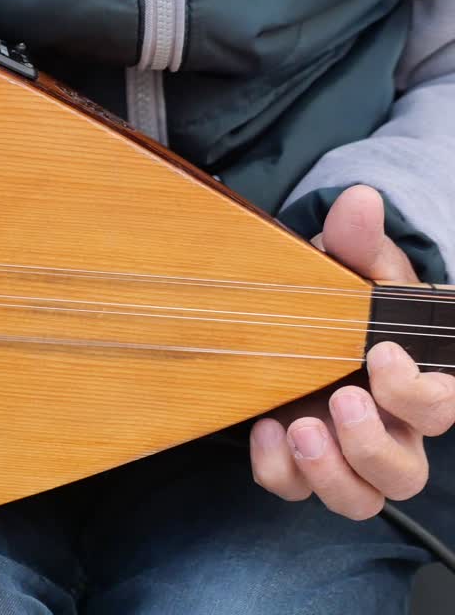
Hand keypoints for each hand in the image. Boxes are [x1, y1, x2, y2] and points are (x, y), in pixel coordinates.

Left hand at [250, 185, 454, 517]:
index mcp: (413, 383)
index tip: (379, 353)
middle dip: (372, 443)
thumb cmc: (336, 300)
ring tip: (297, 428)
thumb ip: (357, 242)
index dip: (417, 392)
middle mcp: (387, 429)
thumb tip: (359, 200)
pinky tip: (263, 428)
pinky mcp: (296, 462)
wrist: (292, 320)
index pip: (443, 408)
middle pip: (406, 474)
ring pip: (361, 500)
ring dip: (330, 473)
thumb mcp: (348, 268)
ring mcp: (340, 452)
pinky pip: (295, 490)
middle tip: (337, 400)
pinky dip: (279, 471)